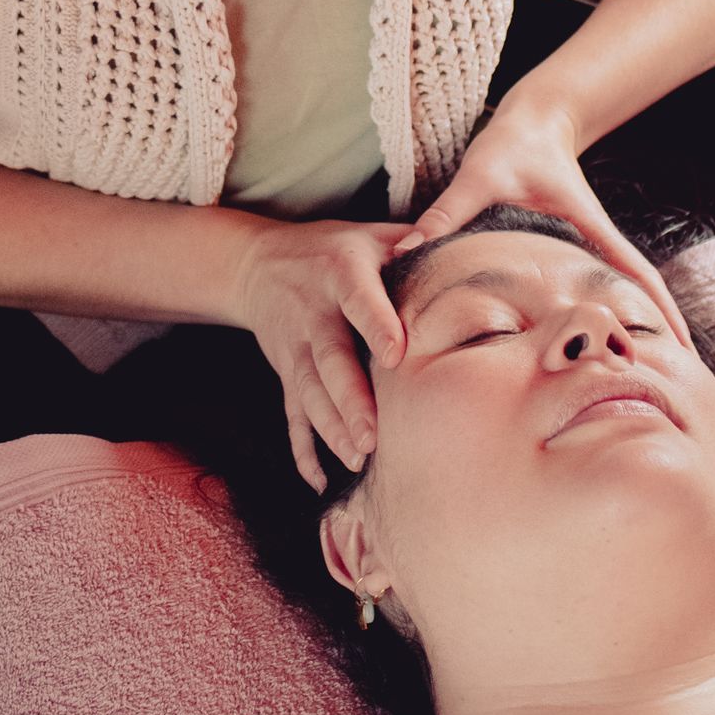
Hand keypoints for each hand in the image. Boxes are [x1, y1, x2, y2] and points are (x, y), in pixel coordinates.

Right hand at [230, 216, 408, 492]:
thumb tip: (459, 250)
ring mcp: (294, 348)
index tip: (395, 356)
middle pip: (328, 360)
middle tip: (372, 436)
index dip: (375, 326)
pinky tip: (318, 481)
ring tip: (357, 460)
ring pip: (309, 394)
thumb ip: (413, 241)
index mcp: (340, 273)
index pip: (358, 300)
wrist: (255, 263)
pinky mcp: (285, 374)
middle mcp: (313, 313)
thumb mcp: (368, 234)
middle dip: (348, 400)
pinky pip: (290, 416)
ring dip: (330, 429)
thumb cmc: (332, 250)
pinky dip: (302, 450)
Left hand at [384, 91, 689, 362]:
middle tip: (681, 371)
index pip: (634, 272)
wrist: (532, 119)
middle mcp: (598, 238)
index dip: (659, 308)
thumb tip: (408, 247)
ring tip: (654, 366)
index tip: (684, 343)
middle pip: (642, 289)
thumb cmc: (511, 144)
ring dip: (641, 319)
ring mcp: (590, 243)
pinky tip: (609, 334)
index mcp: (588, 225)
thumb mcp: (479, 176)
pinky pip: (604, 281)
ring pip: (626, 288)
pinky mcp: (576, 246)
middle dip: (662, 326)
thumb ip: (447, 213)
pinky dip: (615, 306)